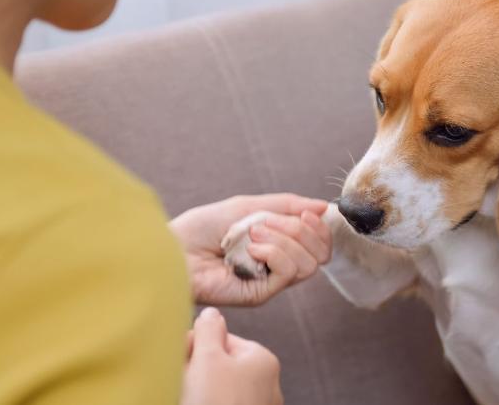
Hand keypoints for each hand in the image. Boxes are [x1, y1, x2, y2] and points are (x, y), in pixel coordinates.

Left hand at [169, 194, 331, 305]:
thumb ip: (286, 204)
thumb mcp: (248, 206)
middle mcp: (278, 265)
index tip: (306, 212)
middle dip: (301, 230)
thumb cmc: (202, 228)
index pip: (319, 244)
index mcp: (278, 245)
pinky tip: (251, 249)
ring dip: (285, 240)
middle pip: (320, 254)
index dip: (319, 228)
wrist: (174, 248)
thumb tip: (324, 207)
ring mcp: (270, 281)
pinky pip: (287, 272)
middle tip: (268, 222)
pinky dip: (274, 252)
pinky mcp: (261, 294)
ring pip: (307, 264)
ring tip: (253, 233)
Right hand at [181, 308, 282, 404]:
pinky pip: (221, 400)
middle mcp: (267, 382)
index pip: (221, 339)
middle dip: (197, 368)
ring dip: (197, 387)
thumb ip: (209, 330)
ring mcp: (258, 404)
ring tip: (187, 395)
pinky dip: (207, 400)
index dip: (196, 346)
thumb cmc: (217, 402)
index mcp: (263, 359)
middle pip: (219, 364)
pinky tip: (193, 401)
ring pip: (217, 386)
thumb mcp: (208, 359)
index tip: (179, 357)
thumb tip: (211, 313)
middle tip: (183, 379)